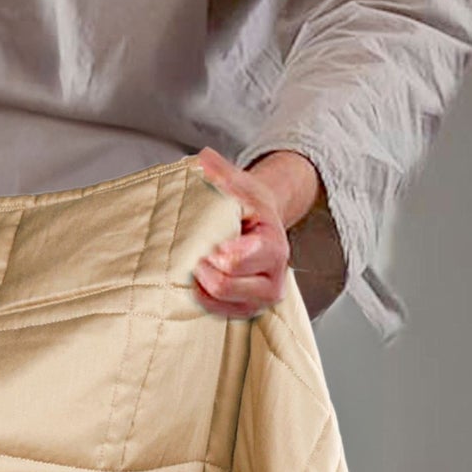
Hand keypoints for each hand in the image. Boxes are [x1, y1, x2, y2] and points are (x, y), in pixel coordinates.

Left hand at [190, 146, 323, 321]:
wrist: (260, 226)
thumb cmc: (247, 207)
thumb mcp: (239, 185)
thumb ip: (222, 173)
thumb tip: (204, 159)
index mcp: (273, 246)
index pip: (239, 259)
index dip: (218, 253)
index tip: (210, 244)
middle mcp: (273, 279)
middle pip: (225, 284)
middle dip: (204, 268)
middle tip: (198, 254)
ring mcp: (260, 298)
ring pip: (220, 301)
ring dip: (202, 283)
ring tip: (198, 265)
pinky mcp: (246, 310)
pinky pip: (216, 312)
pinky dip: (202, 296)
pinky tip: (200, 280)